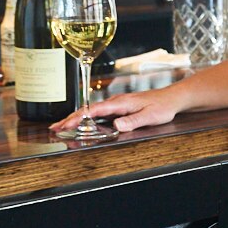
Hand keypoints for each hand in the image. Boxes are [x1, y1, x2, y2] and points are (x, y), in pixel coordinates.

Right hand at [47, 87, 181, 134]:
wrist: (172, 98)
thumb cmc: (163, 106)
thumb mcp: (150, 116)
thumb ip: (133, 121)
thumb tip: (116, 126)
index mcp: (120, 103)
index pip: (93, 111)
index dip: (77, 118)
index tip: (64, 125)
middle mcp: (116, 102)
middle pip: (88, 110)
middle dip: (70, 118)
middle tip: (55, 128)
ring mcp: (117, 104)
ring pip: (92, 111)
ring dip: (76, 118)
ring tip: (62, 127)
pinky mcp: (120, 108)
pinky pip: (99, 113)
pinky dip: (87, 118)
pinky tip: (82, 124)